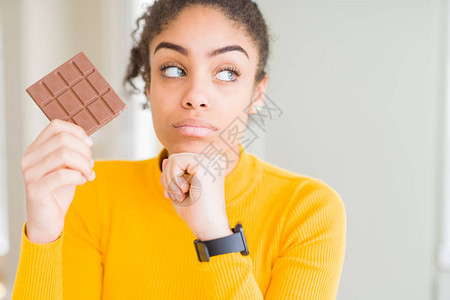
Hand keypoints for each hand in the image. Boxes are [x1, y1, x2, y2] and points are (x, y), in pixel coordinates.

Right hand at [20, 119, 94, 243]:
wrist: (47, 219)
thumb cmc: (57, 191)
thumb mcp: (66, 166)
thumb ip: (71, 152)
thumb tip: (87, 141)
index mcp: (35, 149)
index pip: (56, 126)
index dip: (77, 132)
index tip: (89, 145)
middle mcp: (29, 158)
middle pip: (63, 139)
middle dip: (84, 151)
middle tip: (90, 164)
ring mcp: (30, 174)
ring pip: (65, 154)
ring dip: (84, 164)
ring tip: (88, 174)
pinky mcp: (36, 189)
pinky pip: (63, 174)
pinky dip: (79, 176)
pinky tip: (82, 182)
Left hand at [160, 152, 232, 240]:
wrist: (208, 227)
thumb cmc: (196, 213)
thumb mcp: (180, 191)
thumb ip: (174, 175)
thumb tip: (166, 160)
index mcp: (209, 166)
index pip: (179, 161)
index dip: (171, 179)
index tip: (177, 196)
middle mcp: (212, 160)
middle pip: (175, 158)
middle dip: (168, 180)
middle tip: (180, 197)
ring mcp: (209, 160)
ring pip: (173, 159)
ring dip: (170, 181)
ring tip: (183, 195)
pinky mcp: (204, 164)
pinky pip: (176, 162)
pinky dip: (173, 180)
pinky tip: (186, 191)